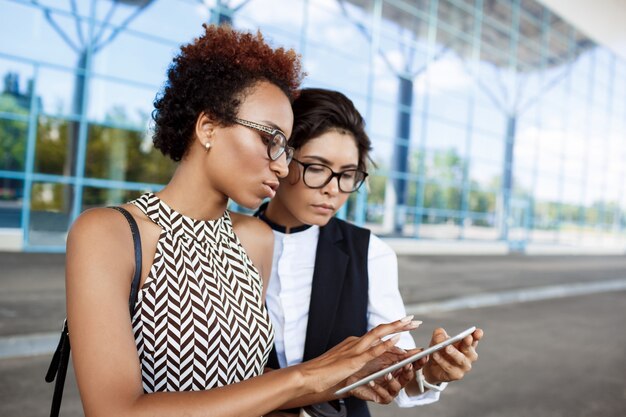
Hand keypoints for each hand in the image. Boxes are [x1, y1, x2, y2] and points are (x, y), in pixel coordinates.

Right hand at [298, 316, 421, 394]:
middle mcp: (354, 343)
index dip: (392, 330)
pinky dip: (385, 345)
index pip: (376, 334)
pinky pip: (371, 351)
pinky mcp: (352, 360)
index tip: (405, 326)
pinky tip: (396, 340)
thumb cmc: (322, 377)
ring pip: (378, 334)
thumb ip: (357, 367)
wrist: (306, 377)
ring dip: (395, 328)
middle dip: (399, 324)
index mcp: (352, 344)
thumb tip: (369, 370)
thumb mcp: (344, 369)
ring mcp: (353, 350)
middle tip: (414, 320)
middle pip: (380, 330)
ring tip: (410, 323)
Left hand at [347, 344, 426, 403]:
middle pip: (408, 375)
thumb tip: (407, 350)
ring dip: (393, 380)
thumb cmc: (365, 363)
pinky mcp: (381, 397)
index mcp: (398, 366)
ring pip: (398, 387)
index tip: (424, 354)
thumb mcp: (380, 354)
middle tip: (408, 364)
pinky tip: (372, 382)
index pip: (412, 363)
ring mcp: (390, 388)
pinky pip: (384, 396)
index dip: (419, 360)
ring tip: (387, 374)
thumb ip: (393, 352)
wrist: (349, 375)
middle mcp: (396, 378)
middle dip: (410, 370)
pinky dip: (378, 388)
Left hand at [422, 327, 482, 384]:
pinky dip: (442, 361)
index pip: (474, 339)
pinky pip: (449, 367)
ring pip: (460, 360)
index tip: (478, 332)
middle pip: (469, 350)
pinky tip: (435, 355)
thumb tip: (441, 337)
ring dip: (454, 353)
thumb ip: (439, 335)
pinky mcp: (456, 375)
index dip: (477, 335)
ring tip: (446, 347)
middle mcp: (469, 356)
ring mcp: (464, 366)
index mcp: (467, 345)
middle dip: (468, 343)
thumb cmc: (439, 350)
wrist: (432, 366)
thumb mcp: (437, 339)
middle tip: (466, 337)